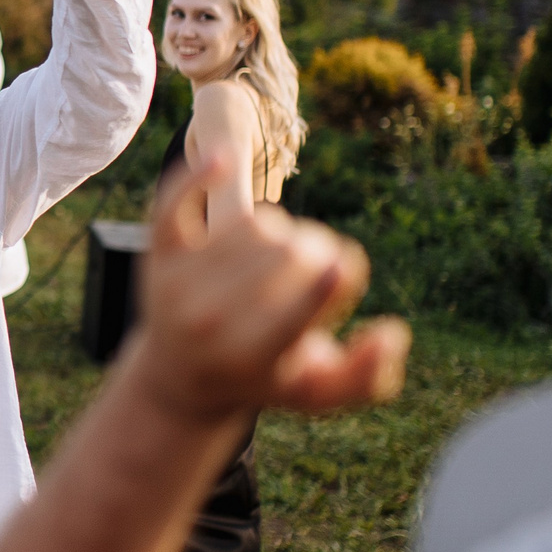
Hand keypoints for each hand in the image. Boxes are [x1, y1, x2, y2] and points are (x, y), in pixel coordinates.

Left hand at [126, 157, 409, 424]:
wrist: (181, 376)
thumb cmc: (265, 378)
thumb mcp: (315, 394)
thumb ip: (364, 375)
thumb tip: (393, 333)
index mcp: (252, 357)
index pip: (293, 314)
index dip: (327, 286)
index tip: (342, 265)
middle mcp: (209, 321)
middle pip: (288, 256)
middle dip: (318, 253)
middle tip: (315, 267)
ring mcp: (179, 285)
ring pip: (256, 225)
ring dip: (282, 231)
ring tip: (278, 256)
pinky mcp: (158, 255)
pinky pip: (173, 204)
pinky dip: (197, 178)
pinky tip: (223, 158)